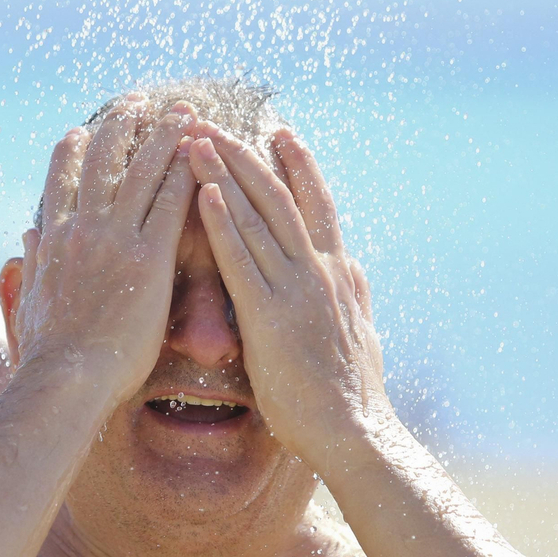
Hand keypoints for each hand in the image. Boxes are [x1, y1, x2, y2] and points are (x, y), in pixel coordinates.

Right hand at [12, 99, 196, 409]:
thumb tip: (24, 241)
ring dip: (162, 135)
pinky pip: (169, 203)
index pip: (61, 182)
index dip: (72, 152)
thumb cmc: (48, 356)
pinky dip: (184, 171)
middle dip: (120, 127)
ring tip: (180, 111)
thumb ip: (28, 270)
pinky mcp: (148, 257)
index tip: (82, 130)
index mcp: (52, 241)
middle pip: (101, 162)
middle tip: (136, 103)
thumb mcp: (29, 305)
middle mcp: (81, 229)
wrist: (66, 378)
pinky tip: (199, 151)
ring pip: (140, 171)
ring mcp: (115, 239)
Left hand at [186, 126, 391, 458]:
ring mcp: (297, 290)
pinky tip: (203, 195)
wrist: (355, 434)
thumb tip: (350, 270)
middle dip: (247, 156)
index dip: (297, 166)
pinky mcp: (271, 316)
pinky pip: (242, 260)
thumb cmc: (351, 397)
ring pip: (259, 217)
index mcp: (339, 273)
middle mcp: (321, 270)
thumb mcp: (359, 334)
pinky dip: (223, 224)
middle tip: (217, 122)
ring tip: (198, 140)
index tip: (278, 131)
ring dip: (226, 174)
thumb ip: (350, 297)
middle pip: (282, 197)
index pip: (316, 205)